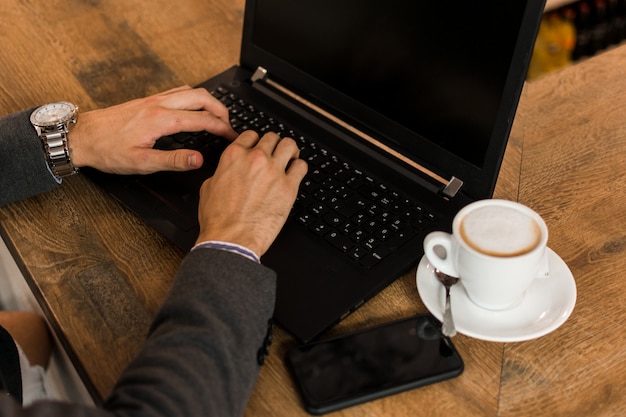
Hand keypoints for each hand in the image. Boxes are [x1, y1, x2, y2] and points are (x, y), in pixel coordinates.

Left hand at [70, 86, 236, 174]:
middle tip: (230, 124)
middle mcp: (158, 105)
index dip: (222, 128)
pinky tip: (193, 108)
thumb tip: (199, 160)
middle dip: (221, 109)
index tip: (232, 136)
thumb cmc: (107, 150)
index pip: (202, 119)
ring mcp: (152, 100)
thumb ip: (173, 161)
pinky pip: (177, 92)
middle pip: (201, 97)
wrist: (81, 136)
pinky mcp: (147, 101)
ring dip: (208, 101)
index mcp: (161, 120)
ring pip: (190, 91)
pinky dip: (193, 98)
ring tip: (216, 116)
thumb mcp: (142, 163)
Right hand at [195, 131, 307, 256]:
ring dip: (290, 151)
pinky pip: (301, 166)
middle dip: (274, 145)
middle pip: (272, 137)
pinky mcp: (288, 187)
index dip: (256, 141)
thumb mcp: (209, 187)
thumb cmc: (219, 219)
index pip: (251, 135)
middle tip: (275, 154)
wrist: (231, 239)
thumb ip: (222, 171)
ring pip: (290, 145)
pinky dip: (299, 167)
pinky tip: (296, 173)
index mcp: (234, 156)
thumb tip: (229, 170)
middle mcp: (255, 159)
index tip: (259, 147)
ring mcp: (274, 171)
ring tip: (290, 158)